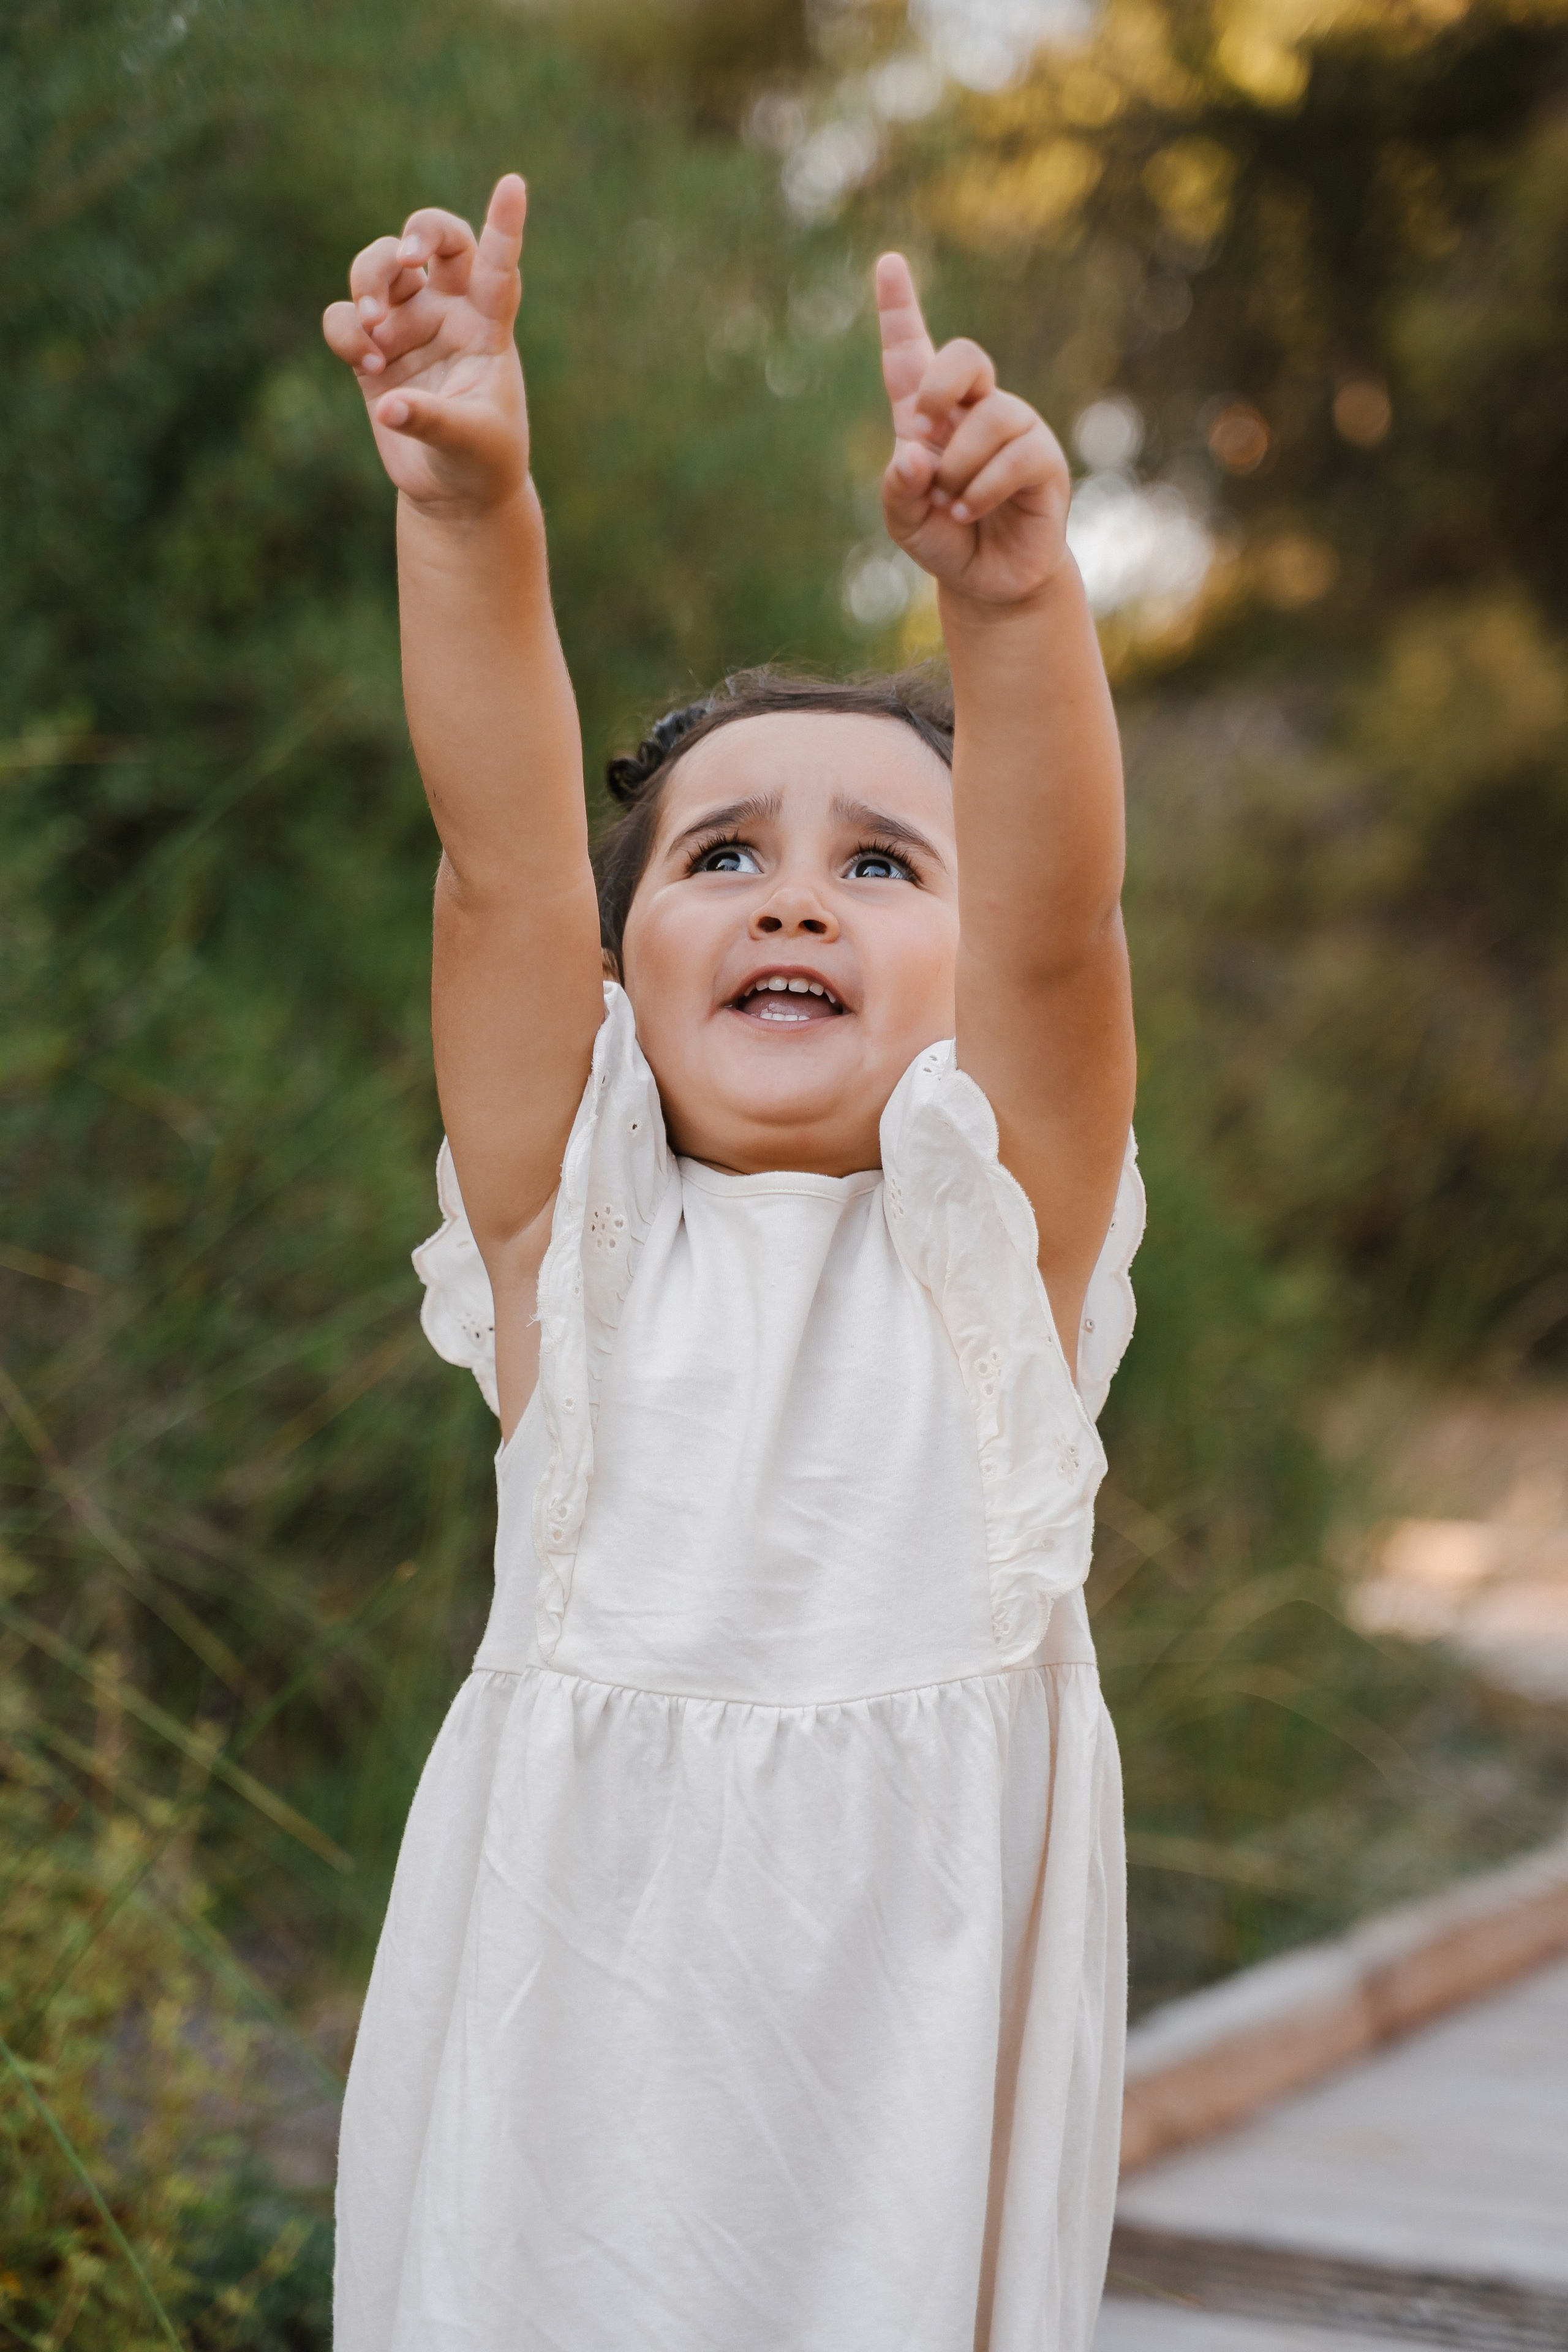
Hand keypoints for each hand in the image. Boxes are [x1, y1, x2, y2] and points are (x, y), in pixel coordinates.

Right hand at [323, 175, 529, 515]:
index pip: (498, 264)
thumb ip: (434, 420)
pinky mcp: (372, 349)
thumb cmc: (483, 461)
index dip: (505, 224)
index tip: (514, 185)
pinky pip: (345, 317)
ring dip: (369, 283)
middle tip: (408, 257)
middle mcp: (448, 311)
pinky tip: (366, 365)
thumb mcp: (472, 442)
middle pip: (434, 238)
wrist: (455, 492)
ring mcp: (408, 325)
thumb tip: (388, 406)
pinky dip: (346, 332)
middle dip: (417, 233)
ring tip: (373, 329)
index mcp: (488, 324)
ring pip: (380, 266)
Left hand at [876, 254, 1072, 607]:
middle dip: (939, 385)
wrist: (990, 583)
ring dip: (960, 466)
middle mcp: (976, 410)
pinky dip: (981, 489)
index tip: (889, 263)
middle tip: (921, 429)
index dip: (900, 308)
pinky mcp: (1043, 461)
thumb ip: (896, 490)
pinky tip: (967, 512)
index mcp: (932, 415)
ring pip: (990, 416)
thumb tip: (911, 456)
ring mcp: (1015, 430)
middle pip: (964, 357)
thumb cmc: (945, 539)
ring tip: (951, 503)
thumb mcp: (904, 521)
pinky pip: (1015, 456)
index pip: (913, 352)